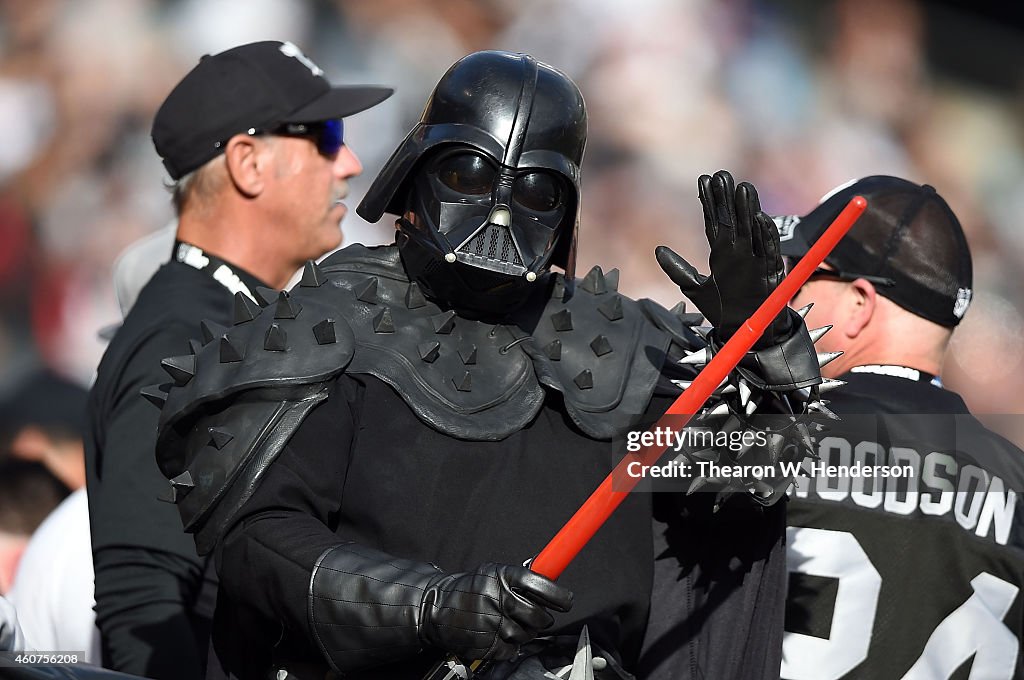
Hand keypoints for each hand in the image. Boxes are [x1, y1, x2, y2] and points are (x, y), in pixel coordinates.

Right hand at [419, 563, 572, 660]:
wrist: (435, 608)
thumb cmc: (469, 590)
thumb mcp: (492, 573)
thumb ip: (519, 577)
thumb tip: (551, 580)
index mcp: (504, 576)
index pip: (542, 585)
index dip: (559, 596)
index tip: (566, 602)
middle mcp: (499, 598)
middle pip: (540, 615)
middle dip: (541, 618)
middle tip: (533, 614)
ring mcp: (494, 623)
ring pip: (528, 635)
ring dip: (524, 632)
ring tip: (506, 622)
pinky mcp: (488, 644)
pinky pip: (513, 650)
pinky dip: (509, 646)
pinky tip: (496, 634)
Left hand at [656, 170, 792, 346]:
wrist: (743, 332)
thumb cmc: (722, 310)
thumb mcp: (695, 288)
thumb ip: (678, 270)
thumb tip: (658, 250)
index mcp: (721, 253)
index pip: (715, 221)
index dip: (709, 202)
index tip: (704, 180)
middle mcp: (738, 253)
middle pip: (733, 220)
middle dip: (727, 199)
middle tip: (721, 175)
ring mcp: (754, 261)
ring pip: (752, 230)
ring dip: (748, 210)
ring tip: (742, 188)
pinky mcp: (769, 274)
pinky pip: (767, 252)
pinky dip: (764, 236)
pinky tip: (759, 218)